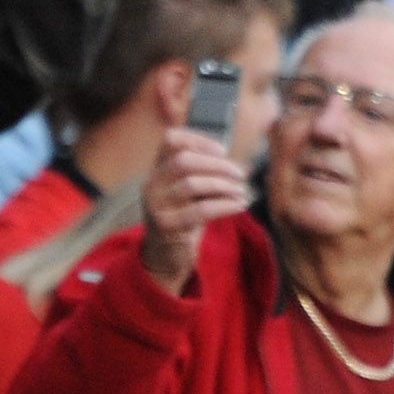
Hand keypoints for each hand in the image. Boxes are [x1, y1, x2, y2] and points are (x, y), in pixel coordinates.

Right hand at [136, 126, 252, 291]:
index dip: (198, 139)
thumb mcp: (187, 191)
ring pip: (191, 184)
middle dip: (216, 165)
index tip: (223, 150)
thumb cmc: (183, 217)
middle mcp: (152, 183)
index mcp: (157, 169)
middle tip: (240, 173)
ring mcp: (156, 205)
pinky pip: (200, 210)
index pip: (171, 140)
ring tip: (241, 190)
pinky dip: (225, 205)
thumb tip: (234, 163)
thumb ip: (202, 174)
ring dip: (223, 185)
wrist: (166, 254)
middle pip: (183, 160)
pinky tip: (240, 205)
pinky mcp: (166, 225)